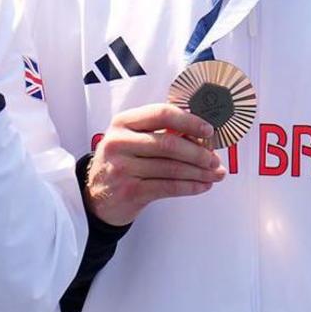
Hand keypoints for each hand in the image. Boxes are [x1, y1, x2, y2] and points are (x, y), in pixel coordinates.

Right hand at [83, 102, 225, 225]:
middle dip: (199, 153)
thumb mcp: (131, 140)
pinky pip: (168, 187)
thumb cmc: (121, 164)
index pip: (161, 114)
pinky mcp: (130, 191)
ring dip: (200, 172)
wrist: (95, 198)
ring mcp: (123, 168)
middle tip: (214, 159)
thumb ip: (159, 133)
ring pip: (172, 168)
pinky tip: (202, 186)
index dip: (189, 121)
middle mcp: (120, 142)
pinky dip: (190, 187)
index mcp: (123, 122)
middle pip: (169, 144)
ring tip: (215, 174)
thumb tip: (201, 136)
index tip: (208, 130)